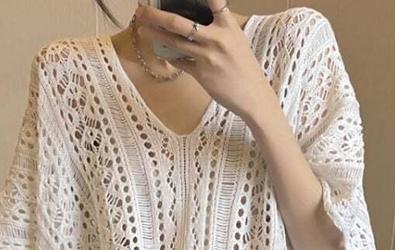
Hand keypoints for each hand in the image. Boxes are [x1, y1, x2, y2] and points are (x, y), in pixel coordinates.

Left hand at [134, 0, 271, 119]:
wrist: (253, 95)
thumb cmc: (245, 68)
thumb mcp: (238, 41)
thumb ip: (220, 28)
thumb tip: (198, 22)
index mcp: (228, 26)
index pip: (214, 1)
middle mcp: (217, 39)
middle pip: (180, 23)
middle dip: (157, 15)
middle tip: (142, 10)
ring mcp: (207, 57)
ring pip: (175, 43)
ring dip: (156, 35)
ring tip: (142, 29)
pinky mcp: (201, 74)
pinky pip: (180, 62)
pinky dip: (170, 57)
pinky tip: (163, 52)